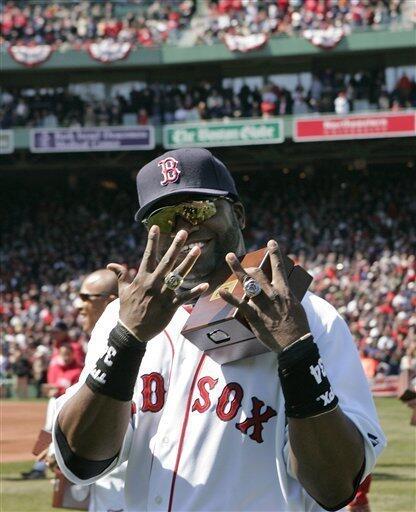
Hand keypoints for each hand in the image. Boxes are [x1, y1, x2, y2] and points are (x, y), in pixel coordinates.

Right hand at [108, 226, 208, 341]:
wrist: (132, 332)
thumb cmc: (127, 310)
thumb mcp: (122, 291)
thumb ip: (121, 275)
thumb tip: (110, 264)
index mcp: (142, 278)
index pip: (148, 255)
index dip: (152, 241)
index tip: (156, 227)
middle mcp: (153, 283)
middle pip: (166, 261)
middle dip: (175, 246)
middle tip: (184, 232)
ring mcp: (163, 294)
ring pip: (178, 275)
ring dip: (189, 262)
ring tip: (197, 249)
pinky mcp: (171, 306)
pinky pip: (185, 297)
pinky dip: (195, 291)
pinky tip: (206, 285)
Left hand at [219, 239, 309, 352]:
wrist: (295, 342)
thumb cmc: (298, 326)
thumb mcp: (296, 306)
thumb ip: (287, 296)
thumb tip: (283, 291)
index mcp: (284, 290)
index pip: (279, 267)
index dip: (275, 253)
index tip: (271, 242)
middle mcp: (272, 294)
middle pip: (257, 273)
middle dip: (245, 264)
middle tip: (233, 257)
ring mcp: (263, 304)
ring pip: (247, 282)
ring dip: (237, 268)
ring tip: (229, 257)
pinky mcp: (255, 316)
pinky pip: (240, 304)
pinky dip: (230, 297)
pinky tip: (222, 291)